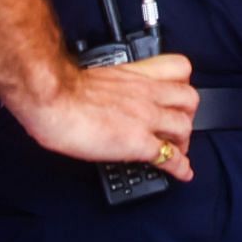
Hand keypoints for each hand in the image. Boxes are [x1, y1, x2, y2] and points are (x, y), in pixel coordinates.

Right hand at [14, 53, 199, 181]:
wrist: (52, 98)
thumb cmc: (61, 89)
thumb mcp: (100, 78)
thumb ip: (116, 86)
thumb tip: (112, 98)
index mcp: (136, 75)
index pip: (178, 69)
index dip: (184, 83)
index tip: (179, 96)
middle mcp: (147, 94)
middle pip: (189, 100)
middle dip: (189, 114)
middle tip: (179, 127)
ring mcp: (146, 118)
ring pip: (184, 126)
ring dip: (184, 141)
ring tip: (177, 151)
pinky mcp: (139, 142)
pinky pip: (169, 155)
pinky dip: (180, 167)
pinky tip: (182, 173)